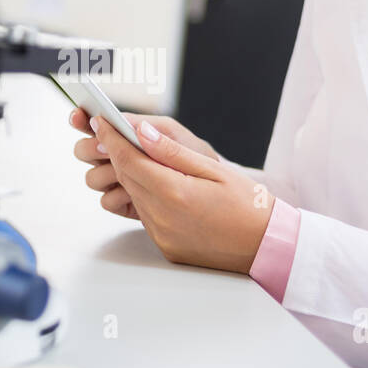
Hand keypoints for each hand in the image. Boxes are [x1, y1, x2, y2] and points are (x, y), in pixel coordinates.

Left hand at [86, 112, 275, 272]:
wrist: (265, 246)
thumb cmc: (248, 204)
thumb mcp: (213, 169)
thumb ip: (173, 151)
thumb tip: (140, 132)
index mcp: (174, 193)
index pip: (128, 159)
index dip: (112, 138)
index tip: (101, 121)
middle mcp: (162, 217)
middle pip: (125, 177)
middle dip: (116, 153)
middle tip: (112, 132)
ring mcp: (161, 234)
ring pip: (133, 196)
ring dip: (132, 176)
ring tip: (144, 159)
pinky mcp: (165, 245)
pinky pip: (145, 214)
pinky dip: (146, 196)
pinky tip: (162, 186)